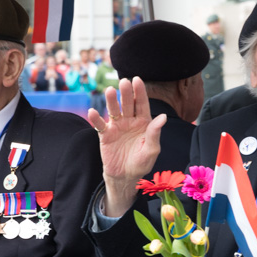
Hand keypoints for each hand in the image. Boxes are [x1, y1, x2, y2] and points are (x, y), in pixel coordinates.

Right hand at [87, 77, 165, 215]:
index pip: (141, 104)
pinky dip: (96, 118)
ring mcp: (117, 126)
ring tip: (109, 91)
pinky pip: (100, 125)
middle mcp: (130, 121)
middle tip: (124, 82)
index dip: (140, 92)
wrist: (126, 176)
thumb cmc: (141, 162)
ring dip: (111, 101)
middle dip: (126, 93)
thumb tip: (162, 117)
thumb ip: (155, 133)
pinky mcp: (105, 135)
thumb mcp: (152, 150)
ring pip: (113, 110)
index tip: (137, 79)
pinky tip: (93, 111)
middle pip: (127, 103)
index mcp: (143, 122)